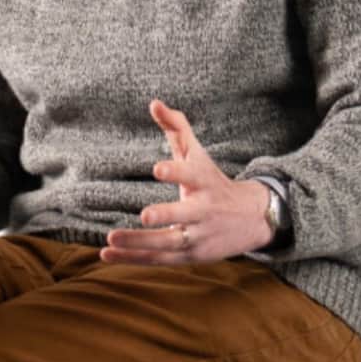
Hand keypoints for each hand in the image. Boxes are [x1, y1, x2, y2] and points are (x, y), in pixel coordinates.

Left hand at [99, 99, 277, 264]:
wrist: (252, 219)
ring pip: (169, 242)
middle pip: (186, 215)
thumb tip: (153, 103)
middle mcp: (204, 210)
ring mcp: (198, 235)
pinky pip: (159, 259)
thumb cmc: (214, 181)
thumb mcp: (198, 154)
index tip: (158, 168)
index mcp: (205, 182)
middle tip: (145, 214)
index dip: (176, 171)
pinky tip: (108, 253)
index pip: (192, 174)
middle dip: (167, 214)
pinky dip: (134, 258)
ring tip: (111, 238)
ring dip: (140, 242)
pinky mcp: (190, 255)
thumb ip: (177, 128)